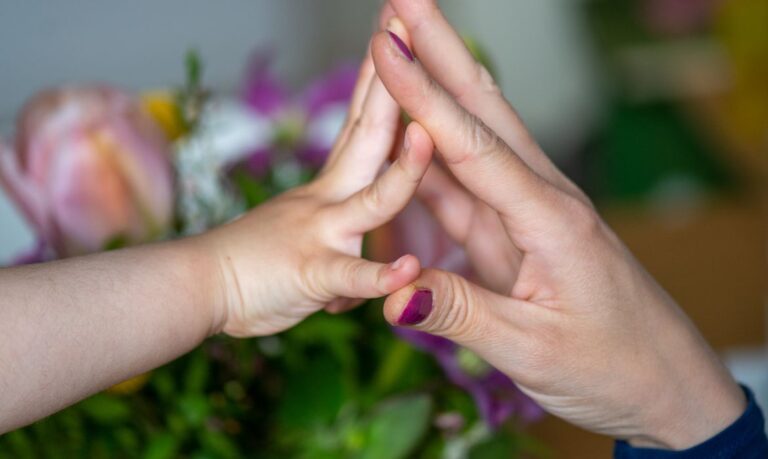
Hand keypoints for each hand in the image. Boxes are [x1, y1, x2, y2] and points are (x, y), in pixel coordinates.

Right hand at [201, 31, 433, 336]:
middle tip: (403, 22)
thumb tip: (353, 262)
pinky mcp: (312, 275)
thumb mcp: (295, 237)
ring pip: (374, 201)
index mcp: (330, 187)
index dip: (380, 79)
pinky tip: (408, 268)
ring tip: (427, 136)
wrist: (190, 286)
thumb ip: (334, 241)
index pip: (361, 123)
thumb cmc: (246, 266)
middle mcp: (329, 198)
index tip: (393, 34)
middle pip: (369, 134)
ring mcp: (322, 233)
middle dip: (391, 81)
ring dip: (404, 170)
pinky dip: (379, 275)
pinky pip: (350, 275)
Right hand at [373, 0, 744, 448]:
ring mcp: (525, 215)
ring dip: (434, 89)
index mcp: (550, 220)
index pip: (473, 147)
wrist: (661, 384)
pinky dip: (431, 152)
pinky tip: (410, 128)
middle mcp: (540, 202)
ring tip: (400, 45)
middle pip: (481, 114)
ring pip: (471, 140)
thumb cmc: (612, 365)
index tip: (386, 50)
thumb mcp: (534, 350)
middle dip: (439, 52)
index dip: (424, 98)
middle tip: (402, 1)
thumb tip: (391, 296)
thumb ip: (462, 315)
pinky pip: (464, 187)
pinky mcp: (513, 236)